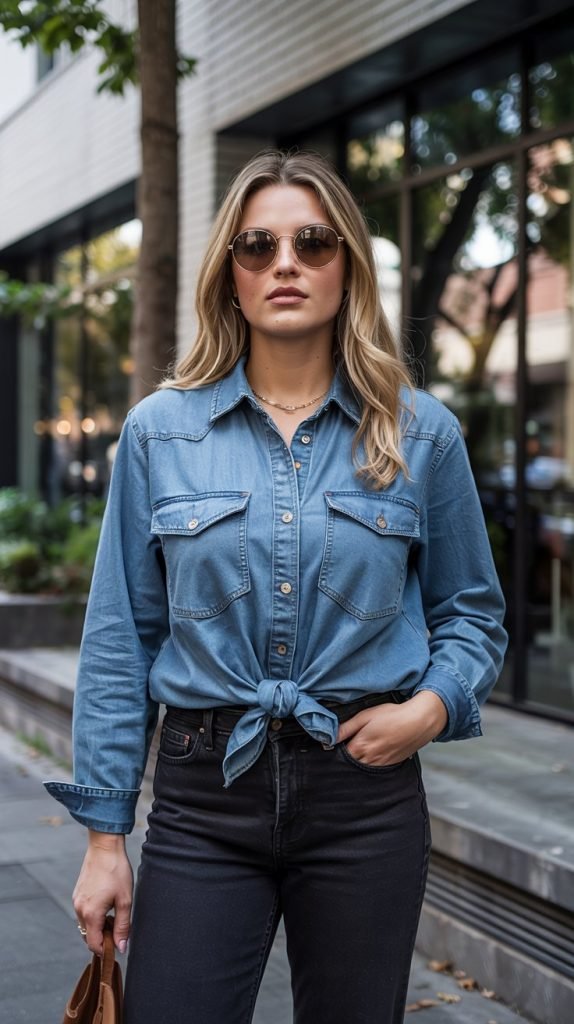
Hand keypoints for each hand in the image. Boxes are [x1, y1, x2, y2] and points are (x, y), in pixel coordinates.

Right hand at [73, 831, 132, 955]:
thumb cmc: (116, 871)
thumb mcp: (125, 900)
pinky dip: (93, 915)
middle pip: (88, 936)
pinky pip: (83, 912)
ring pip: (86, 924)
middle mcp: (79, 909)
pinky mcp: (77, 893)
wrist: (104, 847)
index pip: (93, 944)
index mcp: (90, 914)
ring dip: (98, 926)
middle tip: (119, 928)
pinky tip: (106, 904)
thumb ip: (123, 927)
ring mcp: (76, 900)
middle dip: (103, 938)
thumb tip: (121, 948)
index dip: (106, 950)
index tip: (118, 945)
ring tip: (114, 914)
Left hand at [337, 691, 447, 766]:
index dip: (337, 748)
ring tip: (365, 746)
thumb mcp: (365, 716)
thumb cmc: (392, 715)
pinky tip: (375, 750)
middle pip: (350, 763)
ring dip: (359, 760)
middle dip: (347, 756)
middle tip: (350, 743)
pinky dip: (371, 762)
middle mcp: (369, 759)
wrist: (418, 722)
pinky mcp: (390, 765)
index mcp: (360, 746)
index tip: (337, 742)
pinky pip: (374, 768)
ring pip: (362, 767)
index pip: (340, 755)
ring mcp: (380, 764)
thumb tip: (329, 737)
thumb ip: (346, 728)